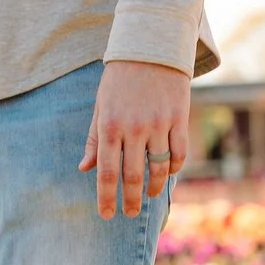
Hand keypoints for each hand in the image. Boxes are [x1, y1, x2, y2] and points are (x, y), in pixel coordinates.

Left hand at [80, 59, 191, 218]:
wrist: (150, 50)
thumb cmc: (119, 81)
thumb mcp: (100, 107)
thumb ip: (94, 140)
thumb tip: (84, 169)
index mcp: (109, 126)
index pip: (106, 172)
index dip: (106, 197)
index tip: (107, 215)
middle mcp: (134, 129)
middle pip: (134, 176)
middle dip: (132, 200)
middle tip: (130, 214)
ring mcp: (158, 124)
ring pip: (159, 169)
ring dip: (154, 188)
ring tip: (149, 196)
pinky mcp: (179, 119)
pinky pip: (179, 154)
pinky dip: (174, 168)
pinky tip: (167, 174)